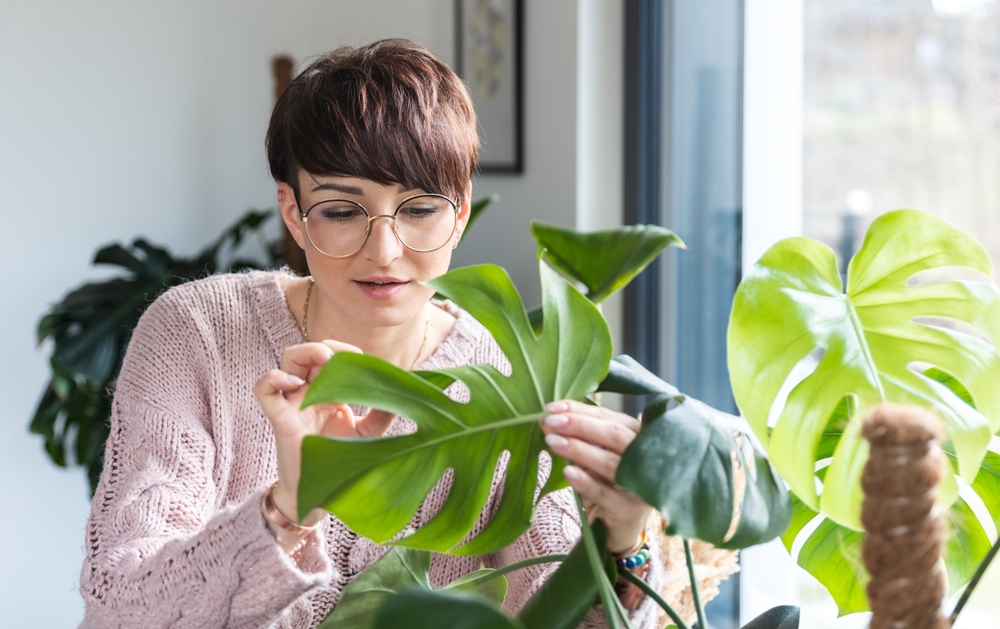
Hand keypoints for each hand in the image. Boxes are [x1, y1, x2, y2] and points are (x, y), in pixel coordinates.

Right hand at [253, 341, 395, 525]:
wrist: (320, 493)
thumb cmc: (340, 462)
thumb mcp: (368, 433)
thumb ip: (382, 413)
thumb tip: (402, 391)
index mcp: (329, 392)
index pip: (330, 356)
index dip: (343, 351)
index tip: (361, 360)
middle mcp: (309, 393)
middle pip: (308, 352)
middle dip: (324, 347)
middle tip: (339, 359)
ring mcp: (293, 403)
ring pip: (286, 361)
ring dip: (304, 354)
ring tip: (323, 362)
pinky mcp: (280, 418)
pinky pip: (263, 388)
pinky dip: (274, 378)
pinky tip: (295, 383)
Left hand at [540, 400, 652, 553]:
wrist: (615, 530)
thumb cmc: (604, 484)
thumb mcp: (592, 457)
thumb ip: (576, 437)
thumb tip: (546, 418)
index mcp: (638, 436)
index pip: (608, 417)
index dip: (580, 410)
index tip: (551, 407)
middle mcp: (645, 458)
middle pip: (614, 435)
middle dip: (580, 425)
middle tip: (550, 421)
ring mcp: (640, 485)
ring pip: (609, 462)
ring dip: (578, 449)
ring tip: (552, 441)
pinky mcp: (629, 510)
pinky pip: (605, 493)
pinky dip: (585, 481)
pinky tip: (568, 472)